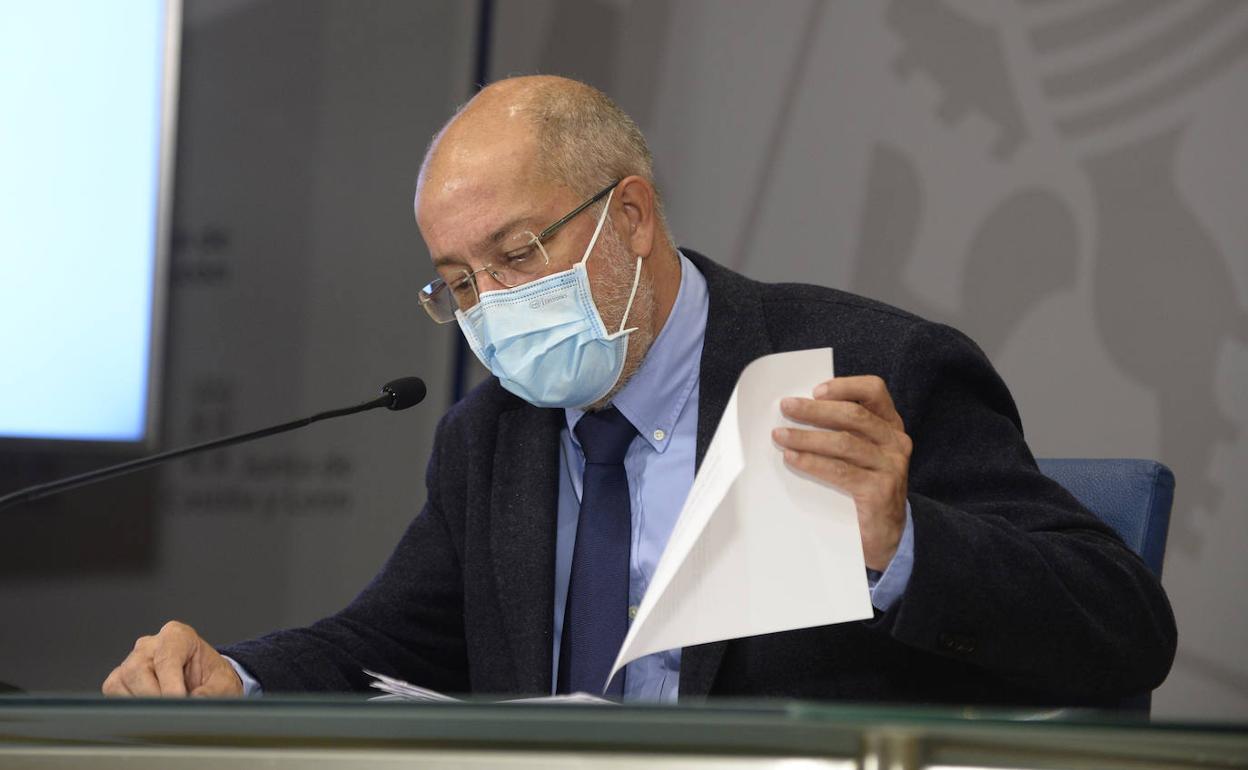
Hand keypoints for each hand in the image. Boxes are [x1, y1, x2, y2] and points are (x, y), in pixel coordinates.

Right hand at [102, 621, 242, 696]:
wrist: (204, 682)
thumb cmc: (212, 678)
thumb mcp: (223, 685)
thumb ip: (211, 693)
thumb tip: (194, 701)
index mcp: (177, 636)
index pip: (166, 658)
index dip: (171, 685)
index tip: (179, 703)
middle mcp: (150, 645)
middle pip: (138, 670)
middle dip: (155, 697)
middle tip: (172, 714)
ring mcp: (131, 661)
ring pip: (121, 684)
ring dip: (142, 704)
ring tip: (165, 710)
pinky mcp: (119, 680)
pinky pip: (113, 695)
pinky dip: (130, 708)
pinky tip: (150, 710)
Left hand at [772, 375, 911, 570]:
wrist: (886, 537)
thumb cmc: (863, 488)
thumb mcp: (858, 455)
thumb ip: (841, 432)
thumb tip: (797, 414)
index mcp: (890, 426)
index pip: (874, 391)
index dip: (845, 386)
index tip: (815, 390)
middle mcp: (895, 442)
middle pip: (853, 415)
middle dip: (815, 410)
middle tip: (786, 407)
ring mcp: (891, 466)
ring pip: (844, 442)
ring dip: (807, 436)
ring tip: (780, 435)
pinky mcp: (880, 491)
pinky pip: (841, 471)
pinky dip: (813, 462)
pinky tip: (793, 458)